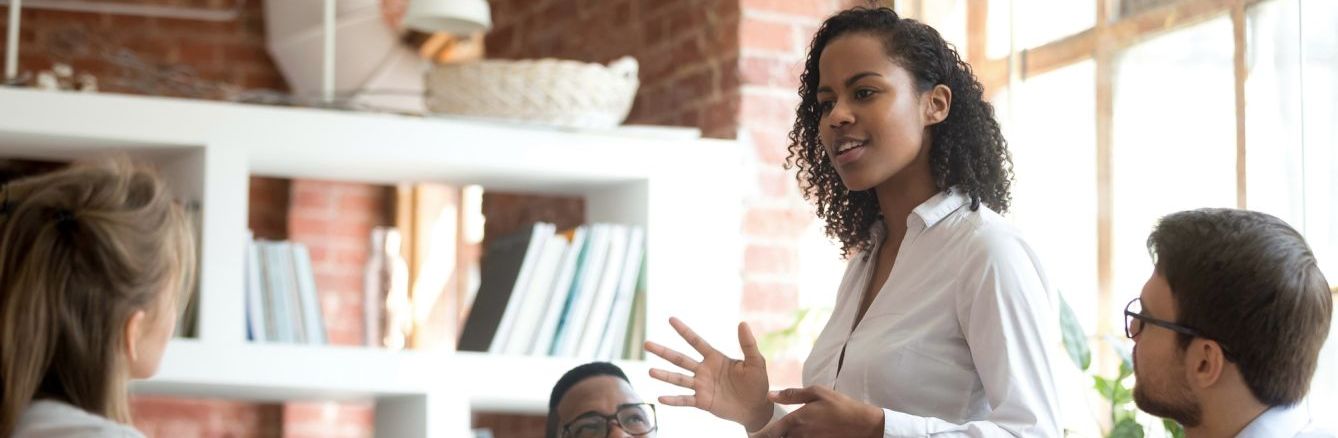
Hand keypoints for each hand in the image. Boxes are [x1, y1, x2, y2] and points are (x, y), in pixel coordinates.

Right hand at [645, 317, 773, 431]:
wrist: (757, 407)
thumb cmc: (757, 382)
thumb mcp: (755, 362)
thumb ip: (748, 344)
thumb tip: (742, 323)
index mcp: (715, 358)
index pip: (696, 341)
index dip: (684, 331)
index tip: (671, 319)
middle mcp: (704, 370)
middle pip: (680, 359)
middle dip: (663, 352)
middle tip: (646, 344)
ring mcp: (701, 386)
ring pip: (679, 379)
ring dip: (664, 375)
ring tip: (650, 371)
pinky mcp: (702, 401)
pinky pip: (685, 400)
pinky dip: (673, 400)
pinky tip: (660, 398)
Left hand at [749, 386, 883, 437]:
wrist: (863, 425)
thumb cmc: (840, 405)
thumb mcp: (817, 392)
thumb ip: (792, 394)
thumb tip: (770, 395)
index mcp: (797, 420)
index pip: (772, 432)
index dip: (761, 436)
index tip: (753, 436)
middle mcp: (800, 434)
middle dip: (772, 437)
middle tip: (761, 436)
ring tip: (780, 434)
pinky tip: (798, 435)